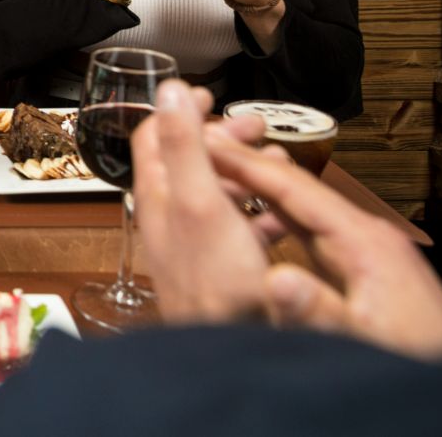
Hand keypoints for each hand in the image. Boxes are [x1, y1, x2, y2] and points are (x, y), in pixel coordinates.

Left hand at [132, 80, 278, 323]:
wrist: (230, 350)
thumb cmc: (213, 281)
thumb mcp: (199, 202)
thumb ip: (182, 146)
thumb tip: (168, 91)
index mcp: (159, 195)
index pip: (154, 137)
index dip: (179, 109)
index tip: (208, 93)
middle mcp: (171, 217)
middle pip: (191, 161)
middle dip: (223, 137)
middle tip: (255, 124)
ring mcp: (196, 243)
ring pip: (219, 193)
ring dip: (246, 171)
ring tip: (277, 161)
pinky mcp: (222, 268)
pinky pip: (241, 229)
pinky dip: (263, 210)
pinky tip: (286, 214)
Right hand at [205, 121, 441, 359]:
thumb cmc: (419, 364)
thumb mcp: (365, 342)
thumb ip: (319, 312)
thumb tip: (275, 281)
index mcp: (366, 243)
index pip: (295, 188)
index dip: (245, 164)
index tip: (203, 144)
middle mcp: (367, 238)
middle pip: (297, 189)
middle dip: (248, 166)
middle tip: (199, 147)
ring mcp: (368, 251)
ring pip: (304, 208)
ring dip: (260, 190)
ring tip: (216, 177)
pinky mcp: (366, 268)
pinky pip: (313, 230)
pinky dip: (278, 217)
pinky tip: (256, 220)